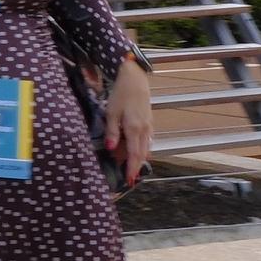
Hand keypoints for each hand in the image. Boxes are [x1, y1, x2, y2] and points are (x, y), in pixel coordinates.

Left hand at [105, 60, 152, 185]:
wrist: (135, 79)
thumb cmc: (121, 94)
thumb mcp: (111, 112)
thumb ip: (112, 132)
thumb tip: (111, 149)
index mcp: (134, 129)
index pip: (134, 154)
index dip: (131, 168)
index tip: (129, 180)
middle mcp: (144, 130)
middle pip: (141, 154)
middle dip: (135, 167)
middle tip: (129, 179)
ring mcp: (148, 126)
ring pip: (145, 148)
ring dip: (139, 159)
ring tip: (131, 168)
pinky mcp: (149, 122)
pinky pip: (147, 140)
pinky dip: (142, 149)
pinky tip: (137, 152)